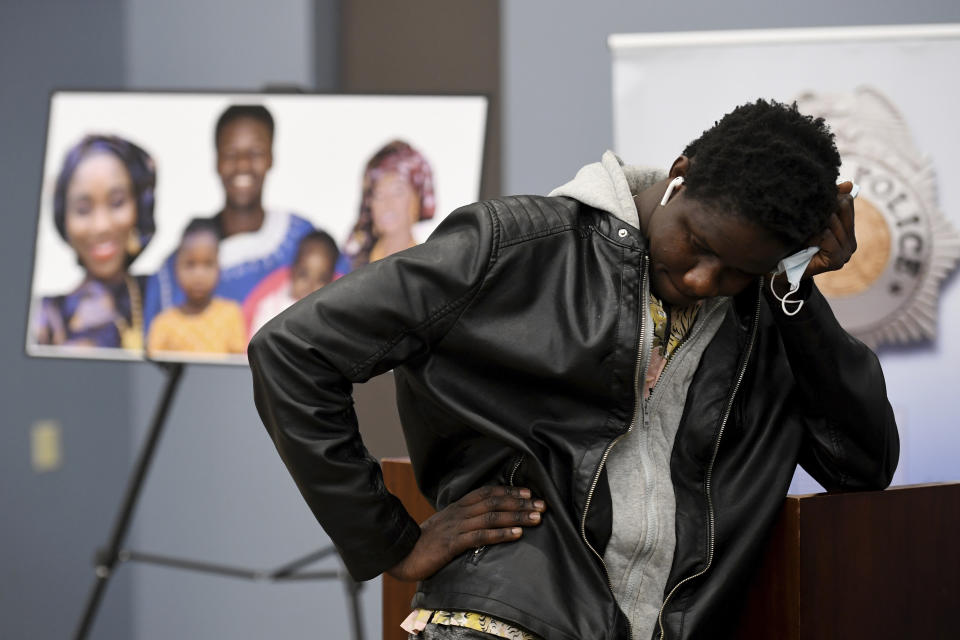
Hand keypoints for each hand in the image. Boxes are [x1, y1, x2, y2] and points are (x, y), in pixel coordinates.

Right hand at [386, 485, 545, 581]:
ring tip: (537, 518)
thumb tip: (483, 521)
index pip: (487, 493)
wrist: (401, 554)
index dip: (509, 491)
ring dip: (517, 516)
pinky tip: (517, 534)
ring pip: (492, 516)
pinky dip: (501, 533)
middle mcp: (459, 513)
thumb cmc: (424, 543)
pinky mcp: (453, 544)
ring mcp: (456, 527)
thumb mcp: (446, 527)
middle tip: (542, 504)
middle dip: (520, 502)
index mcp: (458, 507)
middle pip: (495, 502)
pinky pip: (481, 536)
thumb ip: (463, 521)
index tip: (529, 492)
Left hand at [802, 181, 857, 279]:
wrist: (781, 271)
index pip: (847, 203)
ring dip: (815, 223)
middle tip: (803, 214)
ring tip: (802, 228)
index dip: (830, 197)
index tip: (812, 198)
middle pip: (842, 209)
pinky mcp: (837, 261)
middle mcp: (851, 243)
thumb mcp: (811, 220)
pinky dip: (813, 235)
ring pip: (834, 222)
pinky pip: (827, 236)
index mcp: (848, 231)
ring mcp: (846, 253)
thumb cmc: (794, 243)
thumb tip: (849, 183)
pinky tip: (803, 239)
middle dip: (823, 209)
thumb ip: (829, 202)